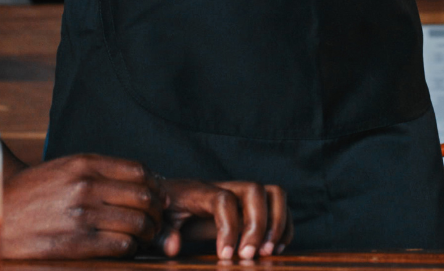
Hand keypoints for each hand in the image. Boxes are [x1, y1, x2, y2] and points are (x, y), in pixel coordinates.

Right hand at [0, 153, 163, 259]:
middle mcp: (85, 187)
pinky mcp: (76, 244)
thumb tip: (146, 181)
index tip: (156, 196)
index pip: (140, 171)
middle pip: (144, 197)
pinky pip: (121, 245)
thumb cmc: (35, 192)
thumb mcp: (66, 168)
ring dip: (147, 232)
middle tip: (156, 219)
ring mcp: (81, 216)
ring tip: (143, 235)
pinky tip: (124, 246)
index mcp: (84, 164)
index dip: (155, 186)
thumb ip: (102, 171)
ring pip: (137, 223)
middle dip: (156, 211)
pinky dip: (130, 247)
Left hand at [155, 177, 291, 259]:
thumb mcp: (159, 220)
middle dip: (258, 226)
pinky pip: (280, 205)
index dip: (229, 228)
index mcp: (200, 191)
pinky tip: (276, 248)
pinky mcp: (253, 204)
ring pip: (274, 193)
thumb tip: (174, 246)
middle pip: (255, 191)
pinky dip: (284, 225)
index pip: (223, 199)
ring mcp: (242, 193)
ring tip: (268, 252)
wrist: (171, 195)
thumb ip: (164, 233)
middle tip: (249, 256)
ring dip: (277, 223)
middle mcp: (227, 186)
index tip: (226, 256)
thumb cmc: (166, 209)